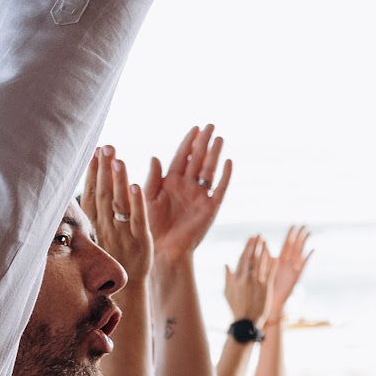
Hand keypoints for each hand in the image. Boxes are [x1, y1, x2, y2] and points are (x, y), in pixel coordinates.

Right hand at [84, 146, 149, 285]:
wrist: (127, 285)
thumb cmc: (114, 250)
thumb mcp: (102, 227)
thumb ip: (100, 203)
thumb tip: (96, 176)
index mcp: (95, 222)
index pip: (92, 193)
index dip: (92, 173)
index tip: (94, 151)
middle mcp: (106, 226)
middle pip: (103, 194)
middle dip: (104, 170)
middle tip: (107, 147)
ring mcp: (123, 234)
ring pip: (118, 204)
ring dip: (118, 181)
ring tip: (118, 160)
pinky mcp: (141, 241)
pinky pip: (137, 220)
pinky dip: (136, 203)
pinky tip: (135, 186)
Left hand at [146, 125, 231, 261]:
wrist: (162, 250)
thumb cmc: (150, 225)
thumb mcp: (147, 198)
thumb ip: (152, 179)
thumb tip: (155, 157)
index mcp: (170, 182)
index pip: (182, 157)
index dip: (188, 142)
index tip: (195, 128)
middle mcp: (187, 186)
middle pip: (197, 159)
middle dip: (204, 142)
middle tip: (210, 125)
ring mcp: (199, 196)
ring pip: (209, 170)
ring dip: (214, 154)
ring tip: (219, 138)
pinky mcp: (209, 208)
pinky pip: (219, 189)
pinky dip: (224, 176)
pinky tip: (228, 162)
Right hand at [223, 235, 271, 323]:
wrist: (247, 321)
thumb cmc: (236, 307)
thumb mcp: (227, 292)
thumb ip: (228, 278)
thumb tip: (226, 265)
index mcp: (237, 278)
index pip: (242, 259)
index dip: (247, 247)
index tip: (250, 239)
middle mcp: (246, 278)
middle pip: (251, 258)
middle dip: (255, 245)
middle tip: (258, 235)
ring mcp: (257, 282)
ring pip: (260, 263)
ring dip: (263, 251)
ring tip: (265, 241)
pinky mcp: (266, 288)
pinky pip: (270, 273)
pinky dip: (272, 264)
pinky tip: (276, 256)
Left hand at [265, 224, 312, 320]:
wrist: (270, 301)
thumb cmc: (265, 286)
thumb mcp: (263, 268)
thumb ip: (264, 256)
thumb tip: (262, 243)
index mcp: (280, 260)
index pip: (286, 244)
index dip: (290, 235)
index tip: (294, 225)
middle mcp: (289, 263)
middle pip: (295, 246)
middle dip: (299, 236)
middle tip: (304, 225)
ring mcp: (294, 269)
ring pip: (300, 253)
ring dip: (304, 243)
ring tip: (309, 233)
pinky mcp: (297, 276)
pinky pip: (303, 265)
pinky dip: (307, 258)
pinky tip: (312, 250)